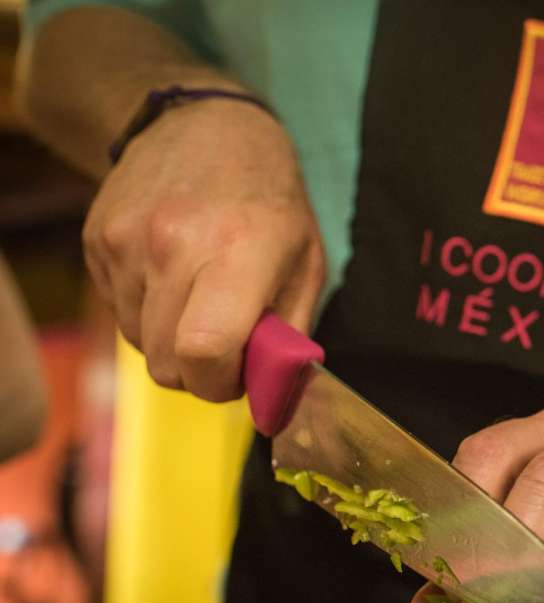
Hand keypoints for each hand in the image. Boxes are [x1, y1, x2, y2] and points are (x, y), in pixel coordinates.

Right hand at [83, 96, 323, 400]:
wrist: (204, 125)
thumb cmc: (270, 201)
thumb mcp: (307, 263)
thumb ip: (290, 336)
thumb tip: (271, 397)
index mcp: (239, 251)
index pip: (205, 351)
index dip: (220, 384)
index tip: (238, 375)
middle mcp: (174, 245)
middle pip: (165, 362)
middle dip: (198, 371)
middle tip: (226, 343)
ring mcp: (127, 242)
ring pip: (139, 343)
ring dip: (171, 340)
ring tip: (201, 298)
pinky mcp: (97, 240)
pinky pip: (119, 312)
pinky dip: (147, 311)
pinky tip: (173, 274)